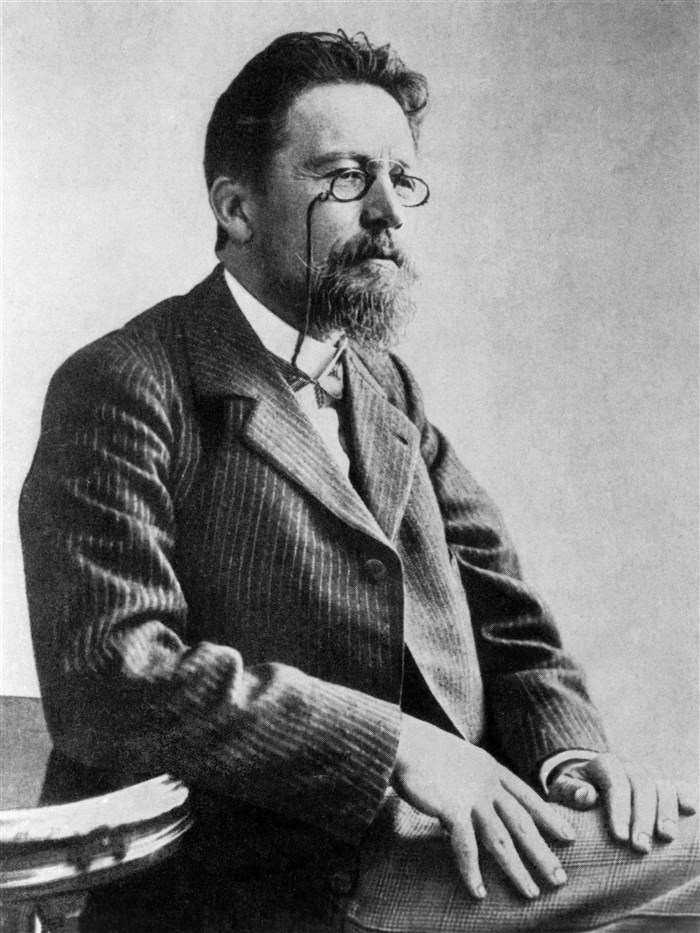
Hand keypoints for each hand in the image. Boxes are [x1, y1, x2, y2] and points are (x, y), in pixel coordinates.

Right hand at [391, 715, 575, 899]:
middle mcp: (487, 782)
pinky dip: (472, 871)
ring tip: (530, 892)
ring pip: (501, 839)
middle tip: (560, 878)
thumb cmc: (422, 752)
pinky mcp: (452, 808)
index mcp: (490, 768)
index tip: (568, 835)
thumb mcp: (457, 762)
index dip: (549, 817)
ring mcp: (471, 795)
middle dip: (542, 852)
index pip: (528, 796)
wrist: (402, 741)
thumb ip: (468, 785)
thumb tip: (463, 817)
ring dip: (517, 869)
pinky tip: (479, 892)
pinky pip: (466, 847)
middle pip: (522, 822)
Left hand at [548, 753, 697, 851]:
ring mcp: (647, 773)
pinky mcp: (660, 784)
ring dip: (666, 812)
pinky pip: (676, 786)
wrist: (587, 783)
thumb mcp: (562, 790)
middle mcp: (628, 765)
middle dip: (643, 817)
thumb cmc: (573, 793)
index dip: (620, 809)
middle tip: (641, 847)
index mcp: (603, 764)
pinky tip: (690, 810)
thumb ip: (569, 791)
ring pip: (661, 786)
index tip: (620, 838)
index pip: (615, 782)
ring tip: (666, 837)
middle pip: (641, 785)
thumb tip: (586, 795)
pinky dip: (684, 795)